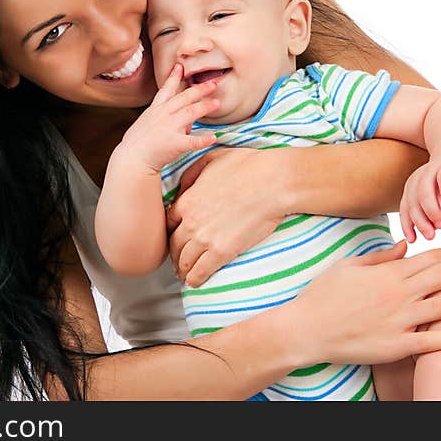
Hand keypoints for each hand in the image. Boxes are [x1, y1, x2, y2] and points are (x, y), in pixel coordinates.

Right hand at [115, 63, 219, 172]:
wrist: (131, 159)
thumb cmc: (137, 144)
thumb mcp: (147, 124)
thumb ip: (163, 119)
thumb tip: (183, 122)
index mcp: (156, 110)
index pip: (166, 90)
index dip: (174, 77)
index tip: (180, 66)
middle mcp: (164, 115)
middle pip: (184, 98)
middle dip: (199, 89)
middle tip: (212, 84)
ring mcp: (169, 128)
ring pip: (190, 113)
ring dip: (205, 106)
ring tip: (216, 103)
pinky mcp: (174, 143)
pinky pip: (192, 141)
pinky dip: (203, 139)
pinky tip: (213, 137)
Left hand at [167, 147, 284, 286]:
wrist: (272, 182)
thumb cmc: (248, 166)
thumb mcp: (212, 158)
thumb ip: (193, 172)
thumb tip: (184, 185)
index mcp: (187, 200)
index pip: (168, 222)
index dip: (170, 232)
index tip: (175, 238)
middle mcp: (191, 222)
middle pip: (174, 245)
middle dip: (175, 255)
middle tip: (178, 261)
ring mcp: (205, 238)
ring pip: (185, 261)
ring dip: (183, 270)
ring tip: (185, 275)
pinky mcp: (221, 252)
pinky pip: (200, 272)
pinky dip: (195, 279)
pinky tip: (195, 282)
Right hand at [285, 241, 440, 366]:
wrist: (305, 329)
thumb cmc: (322, 296)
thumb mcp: (348, 266)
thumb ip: (380, 257)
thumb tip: (404, 246)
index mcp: (388, 273)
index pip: (432, 259)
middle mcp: (398, 294)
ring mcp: (398, 321)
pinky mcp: (395, 346)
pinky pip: (429, 341)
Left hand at [399, 154, 440, 242]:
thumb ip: (436, 214)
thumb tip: (433, 228)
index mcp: (413, 188)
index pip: (406, 208)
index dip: (407, 225)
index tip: (413, 241)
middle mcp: (419, 179)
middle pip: (413, 202)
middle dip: (420, 221)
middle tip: (430, 236)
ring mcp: (432, 171)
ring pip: (424, 191)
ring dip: (431, 210)